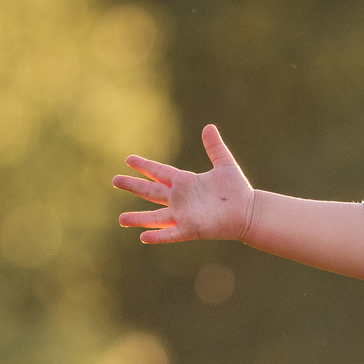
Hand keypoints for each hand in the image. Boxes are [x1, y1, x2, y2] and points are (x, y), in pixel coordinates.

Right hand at [113, 124, 253, 243]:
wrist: (248, 212)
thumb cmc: (238, 190)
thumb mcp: (225, 164)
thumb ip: (215, 147)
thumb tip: (209, 126)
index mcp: (185, 182)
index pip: (159, 172)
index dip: (144, 166)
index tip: (129, 159)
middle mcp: (180, 199)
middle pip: (151, 192)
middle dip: (133, 186)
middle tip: (114, 180)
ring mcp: (183, 215)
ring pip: (155, 217)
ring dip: (138, 218)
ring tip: (121, 219)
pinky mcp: (191, 229)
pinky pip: (170, 234)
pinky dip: (158, 236)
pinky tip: (143, 237)